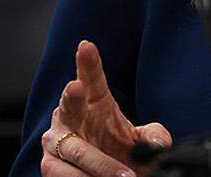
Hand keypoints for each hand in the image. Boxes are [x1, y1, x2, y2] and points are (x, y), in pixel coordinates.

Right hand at [40, 40, 172, 175]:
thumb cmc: (118, 151)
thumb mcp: (139, 140)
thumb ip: (153, 136)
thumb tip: (160, 143)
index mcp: (93, 101)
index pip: (91, 78)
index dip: (88, 62)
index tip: (86, 46)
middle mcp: (69, 117)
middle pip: (69, 104)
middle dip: (72, 96)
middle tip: (76, 87)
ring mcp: (56, 141)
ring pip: (77, 151)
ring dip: (101, 165)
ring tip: (125, 175)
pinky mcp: (50, 166)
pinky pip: (66, 175)